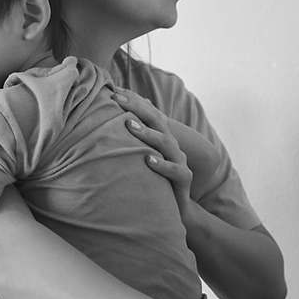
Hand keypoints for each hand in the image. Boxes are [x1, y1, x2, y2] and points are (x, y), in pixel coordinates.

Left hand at [112, 88, 192, 214]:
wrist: (175, 207)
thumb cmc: (154, 178)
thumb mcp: (143, 155)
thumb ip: (134, 136)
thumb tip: (116, 114)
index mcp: (162, 136)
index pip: (149, 112)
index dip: (133, 101)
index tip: (114, 91)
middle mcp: (172, 145)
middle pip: (157, 121)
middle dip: (137, 109)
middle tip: (118, 100)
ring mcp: (179, 160)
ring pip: (164, 143)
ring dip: (146, 133)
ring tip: (129, 125)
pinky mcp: (184, 178)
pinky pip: (174, 170)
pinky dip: (162, 164)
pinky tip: (148, 160)